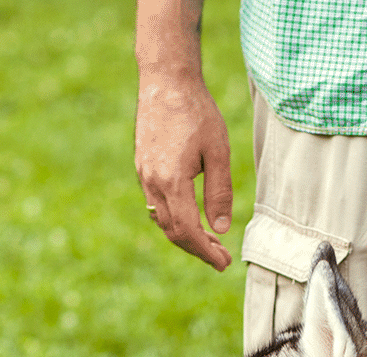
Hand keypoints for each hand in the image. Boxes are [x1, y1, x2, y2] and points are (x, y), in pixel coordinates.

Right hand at [133, 0, 232, 270]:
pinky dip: (174, 219)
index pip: (187, 231)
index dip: (206, 252)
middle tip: (221, 259)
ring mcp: (144, 175)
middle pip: (173, 231)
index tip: (224, 264)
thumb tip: (221, 229)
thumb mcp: (219, 152)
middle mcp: (152, 181)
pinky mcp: (143, 168)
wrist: (166, 81)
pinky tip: (192, 219)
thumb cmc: (197, 112)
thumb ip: (220, 192)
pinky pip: (156, 205)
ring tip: (212, 242)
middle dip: (198, 250)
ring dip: (186, 236)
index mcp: (171, 180)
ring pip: (162, 220)